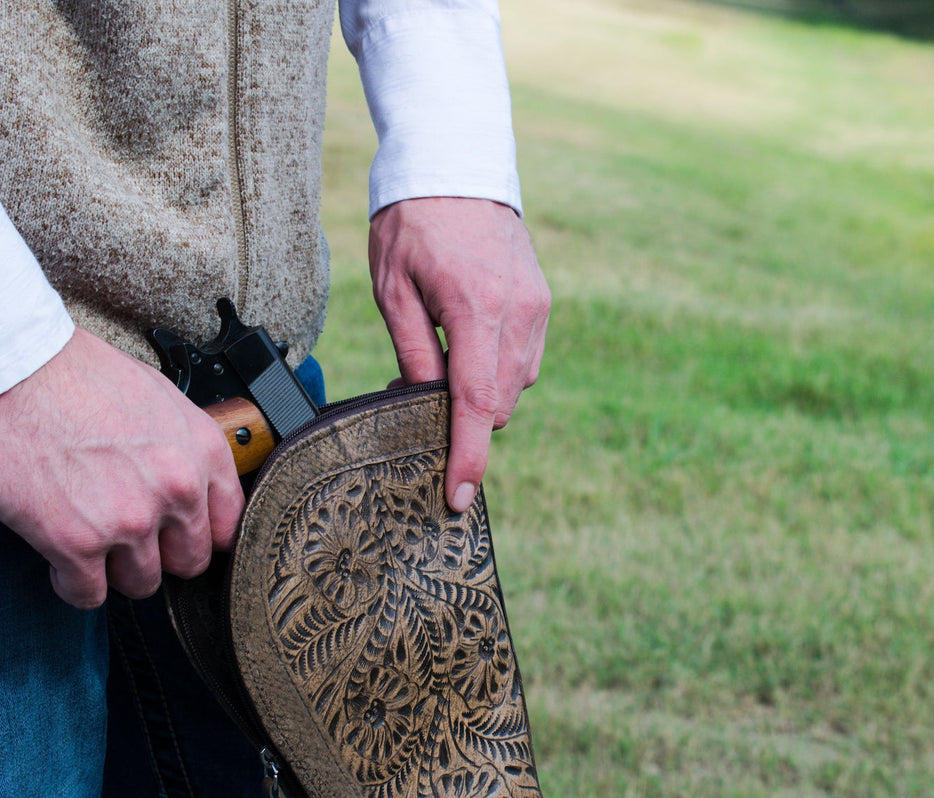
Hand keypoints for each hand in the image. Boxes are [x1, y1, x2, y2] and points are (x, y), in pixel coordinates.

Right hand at [0, 328, 243, 608]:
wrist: (8, 369)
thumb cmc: (74, 374)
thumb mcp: (157, 397)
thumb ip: (182, 449)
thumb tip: (188, 484)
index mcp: (202, 453)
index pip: (228, 526)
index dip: (197, 535)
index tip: (176, 536)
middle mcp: (176, 490)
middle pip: (186, 563)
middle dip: (157, 555)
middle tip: (124, 538)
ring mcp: (128, 521)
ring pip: (140, 583)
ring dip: (113, 570)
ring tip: (88, 541)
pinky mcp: (76, 543)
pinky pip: (88, 595)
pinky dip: (71, 584)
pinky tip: (58, 558)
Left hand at [369, 197, 549, 511]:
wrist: (456, 164)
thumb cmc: (412, 221)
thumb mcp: (392, 287)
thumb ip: (413, 351)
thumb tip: (422, 404)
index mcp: (476, 309)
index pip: (476, 402)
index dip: (468, 456)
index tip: (458, 496)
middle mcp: (518, 313)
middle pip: (497, 403)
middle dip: (463, 418)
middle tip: (412, 393)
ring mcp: (536, 308)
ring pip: (514, 386)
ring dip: (480, 393)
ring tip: (439, 360)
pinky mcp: (541, 303)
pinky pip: (523, 361)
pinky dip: (496, 370)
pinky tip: (466, 344)